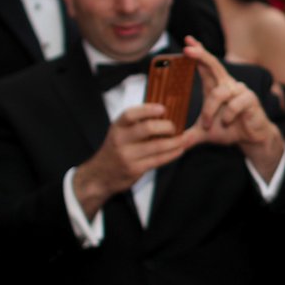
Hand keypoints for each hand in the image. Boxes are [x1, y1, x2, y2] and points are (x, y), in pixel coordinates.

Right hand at [71, 104, 189, 218]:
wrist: (100, 175)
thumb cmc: (115, 149)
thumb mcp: (120, 133)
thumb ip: (137, 123)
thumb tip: (165, 113)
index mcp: (117, 127)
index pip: (131, 114)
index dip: (148, 110)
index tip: (163, 108)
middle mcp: (120, 140)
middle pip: (147, 128)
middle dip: (167, 126)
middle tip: (175, 127)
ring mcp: (127, 156)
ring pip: (157, 146)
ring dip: (175, 141)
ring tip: (184, 138)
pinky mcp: (135, 169)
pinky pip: (159, 160)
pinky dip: (172, 154)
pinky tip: (179, 149)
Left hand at [182, 36, 284, 180]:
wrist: (251, 138)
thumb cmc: (228, 129)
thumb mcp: (205, 133)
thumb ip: (190, 136)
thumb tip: (174, 144)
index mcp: (216, 86)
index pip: (205, 65)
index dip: (198, 51)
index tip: (188, 40)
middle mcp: (227, 85)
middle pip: (214, 64)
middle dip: (201, 55)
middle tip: (188, 49)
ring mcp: (240, 91)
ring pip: (220, 92)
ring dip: (210, 110)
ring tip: (208, 124)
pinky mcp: (250, 100)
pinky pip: (236, 103)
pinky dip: (228, 115)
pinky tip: (227, 123)